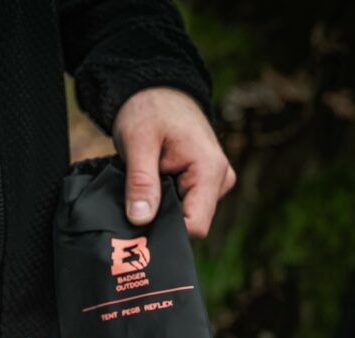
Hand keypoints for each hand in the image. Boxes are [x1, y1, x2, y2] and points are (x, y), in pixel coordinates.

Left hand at [112, 86, 235, 237]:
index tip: (138, 223)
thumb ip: (141, 182)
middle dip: (161, 218)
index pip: (195, 225)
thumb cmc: (149, 109)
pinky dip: (165, 201)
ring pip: (186, 215)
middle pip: (190, 223)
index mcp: (210, 169)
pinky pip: (185, 204)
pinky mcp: (205, 183)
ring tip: (143, 186)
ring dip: (161, 208)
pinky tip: (151, 186)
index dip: (166, 230)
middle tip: (133, 204)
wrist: (158, 90)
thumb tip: (140, 220)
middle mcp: (220, 179)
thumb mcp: (138, 142)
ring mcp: (215, 182)